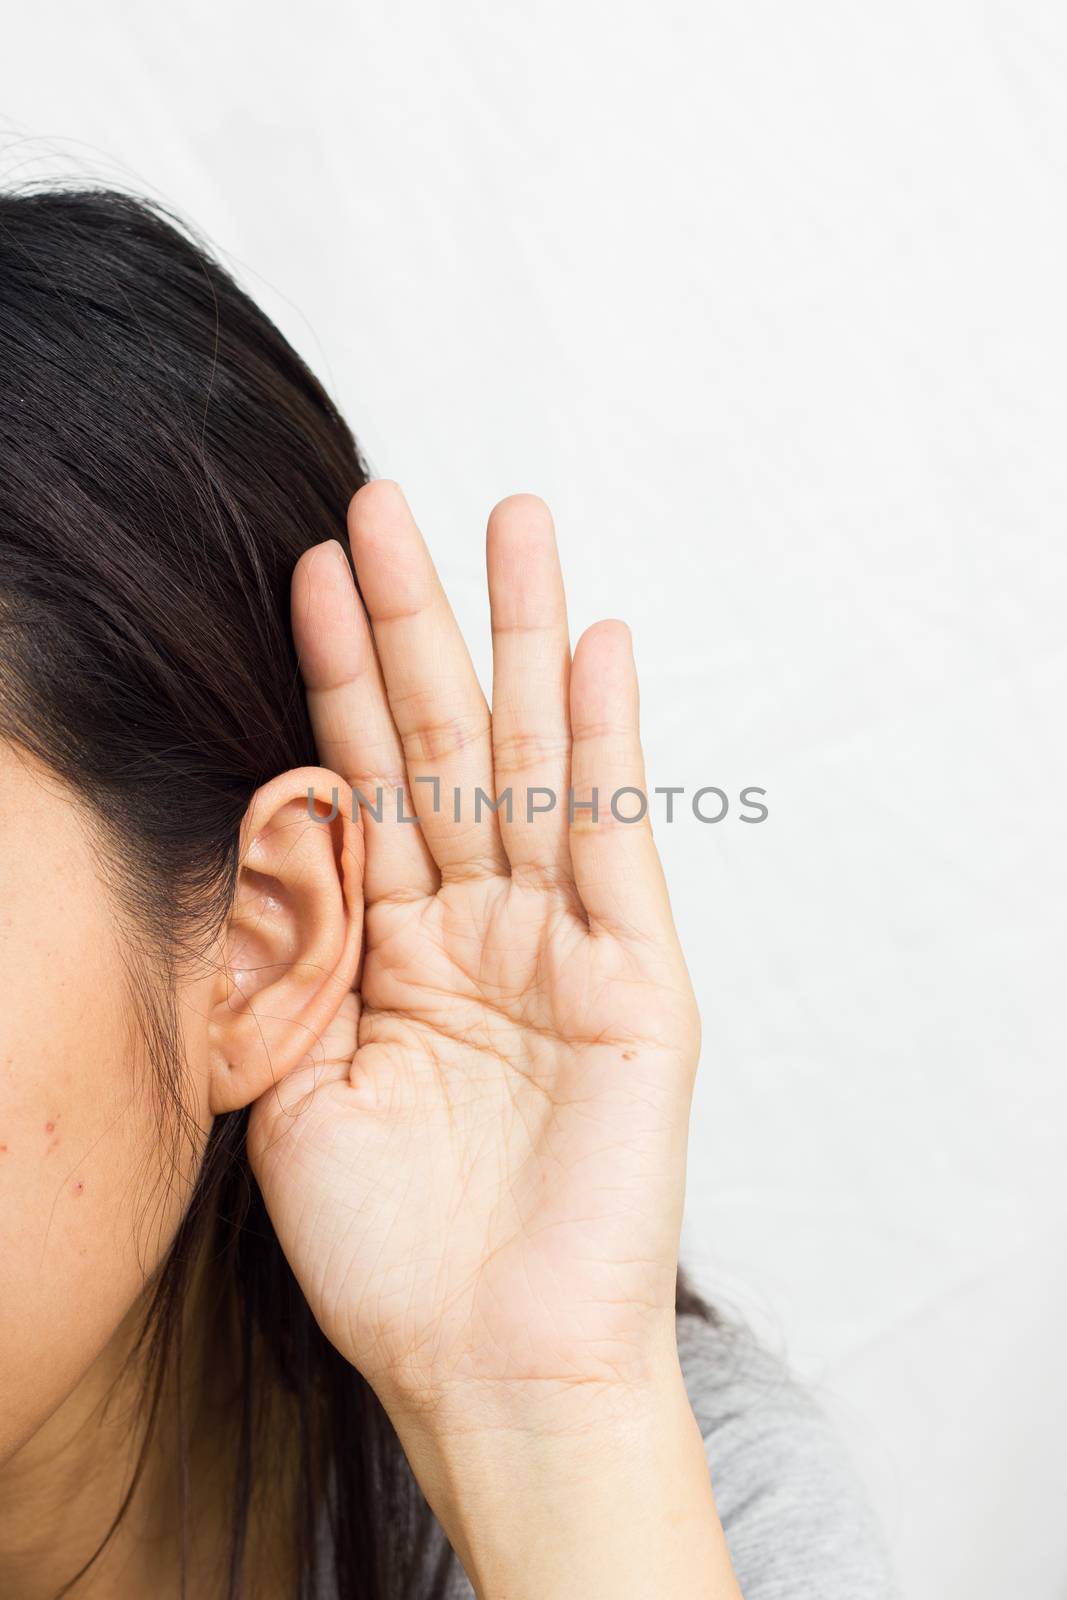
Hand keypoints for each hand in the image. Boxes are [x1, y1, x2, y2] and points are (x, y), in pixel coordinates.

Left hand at [248, 482, 701, 1430]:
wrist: (487, 1363)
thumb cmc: (384, 1247)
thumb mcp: (291, 1078)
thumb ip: (289, 949)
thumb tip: (268, 823)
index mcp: (390, 950)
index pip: (358, 780)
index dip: (332, 675)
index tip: (311, 570)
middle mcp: (475, 926)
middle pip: (442, 742)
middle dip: (418, 622)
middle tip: (391, 501)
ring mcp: (559, 943)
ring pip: (530, 763)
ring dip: (517, 642)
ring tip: (510, 521)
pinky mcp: (636, 979)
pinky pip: (616, 841)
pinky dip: (604, 744)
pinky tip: (594, 648)